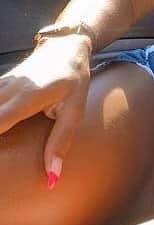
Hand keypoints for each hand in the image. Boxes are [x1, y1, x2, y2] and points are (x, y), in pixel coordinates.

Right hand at [0, 35, 92, 186]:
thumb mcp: (75, 111)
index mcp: (27, 97)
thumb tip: (52, 178)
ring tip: (2, 149)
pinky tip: (1, 130)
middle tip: (1, 165)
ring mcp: (0, 85)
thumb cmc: (73, 80)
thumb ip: (61, 143)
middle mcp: (8, 89)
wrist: (65, 47)